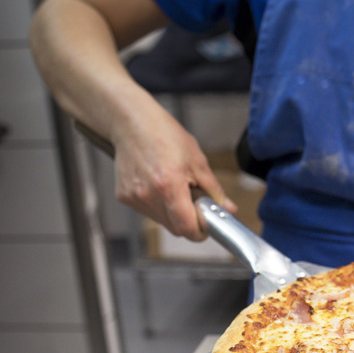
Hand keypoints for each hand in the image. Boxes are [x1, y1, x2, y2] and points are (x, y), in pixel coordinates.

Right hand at [112, 105, 236, 241]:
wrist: (131, 122)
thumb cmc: (164, 135)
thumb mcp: (197, 161)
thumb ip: (214, 190)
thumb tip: (229, 209)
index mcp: (169, 187)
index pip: (187, 229)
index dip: (201, 230)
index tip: (207, 223)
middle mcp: (148, 196)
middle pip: (175, 228)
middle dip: (189, 220)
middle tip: (194, 200)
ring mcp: (134, 198)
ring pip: (162, 221)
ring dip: (173, 213)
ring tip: (174, 187)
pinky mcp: (124, 197)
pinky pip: (147, 211)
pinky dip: (158, 204)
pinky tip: (158, 184)